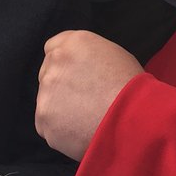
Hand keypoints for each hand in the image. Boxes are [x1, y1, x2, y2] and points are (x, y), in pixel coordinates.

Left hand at [36, 30, 143, 160]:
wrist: (132, 120)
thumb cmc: (132, 88)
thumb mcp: (114, 56)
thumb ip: (87, 56)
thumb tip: (79, 67)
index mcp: (74, 42)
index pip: (53, 48)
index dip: (64, 64)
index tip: (74, 78)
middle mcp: (56, 61)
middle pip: (48, 74)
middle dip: (60, 86)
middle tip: (81, 101)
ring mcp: (46, 90)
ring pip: (46, 100)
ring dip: (60, 109)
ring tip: (85, 120)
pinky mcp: (43, 118)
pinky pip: (46, 125)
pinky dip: (59, 131)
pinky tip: (79, 132)